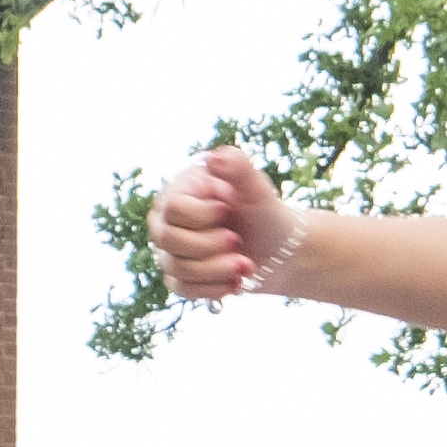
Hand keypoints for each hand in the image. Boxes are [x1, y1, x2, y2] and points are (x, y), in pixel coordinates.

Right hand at [151, 142, 304, 300]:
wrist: (278, 250)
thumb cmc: (265, 213)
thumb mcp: (256, 187)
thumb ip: (237, 166)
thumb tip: (212, 158)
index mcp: (181, 190)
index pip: (173, 208)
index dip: (202, 216)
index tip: (227, 211)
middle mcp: (167, 218)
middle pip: (169, 239)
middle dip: (210, 246)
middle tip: (237, 241)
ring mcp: (170, 249)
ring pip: (176, 268)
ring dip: (216, 269)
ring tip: (245, 264)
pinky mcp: (179, 275)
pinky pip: (181, 289)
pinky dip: (213, 288)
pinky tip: (235, 281)